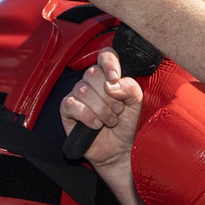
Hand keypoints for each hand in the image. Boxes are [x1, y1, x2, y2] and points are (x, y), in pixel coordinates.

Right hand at [60, 48, 142, 168]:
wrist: (120, 149)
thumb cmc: (127, 124)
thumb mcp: (137, 104)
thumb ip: (130, 87)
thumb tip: (111, 83)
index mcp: (108, 75)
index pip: (105, 55)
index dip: (109, 63)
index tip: (115, 78)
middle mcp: (91, 82)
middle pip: (93, 73)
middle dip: (109, 96)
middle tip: (118, 110)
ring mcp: (77, 94)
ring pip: (83, 90)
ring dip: (101, 109)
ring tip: (110, 120)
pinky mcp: (67, 110)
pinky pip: (72, 105)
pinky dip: (87, 116)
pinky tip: (97, 125)